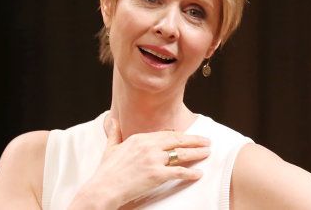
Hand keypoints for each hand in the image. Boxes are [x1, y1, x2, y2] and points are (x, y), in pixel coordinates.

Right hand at [68, 118, 210, 208]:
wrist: (103, 189)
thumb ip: (114, 133)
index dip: (181, 135)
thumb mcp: (110, 148)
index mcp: (139, 138)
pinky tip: (198, 174)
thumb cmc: (106, 172)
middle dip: (195, 140)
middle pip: (177, 140)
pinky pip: (179, 172)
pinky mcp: (157, 175)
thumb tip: (112, 120)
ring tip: (207, 153)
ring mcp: (153, 160)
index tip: (190, 136)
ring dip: (197, 153)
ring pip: (181, 154)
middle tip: (207, 141)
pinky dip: (190, 173)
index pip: (166, 134)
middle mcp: (148, 146)